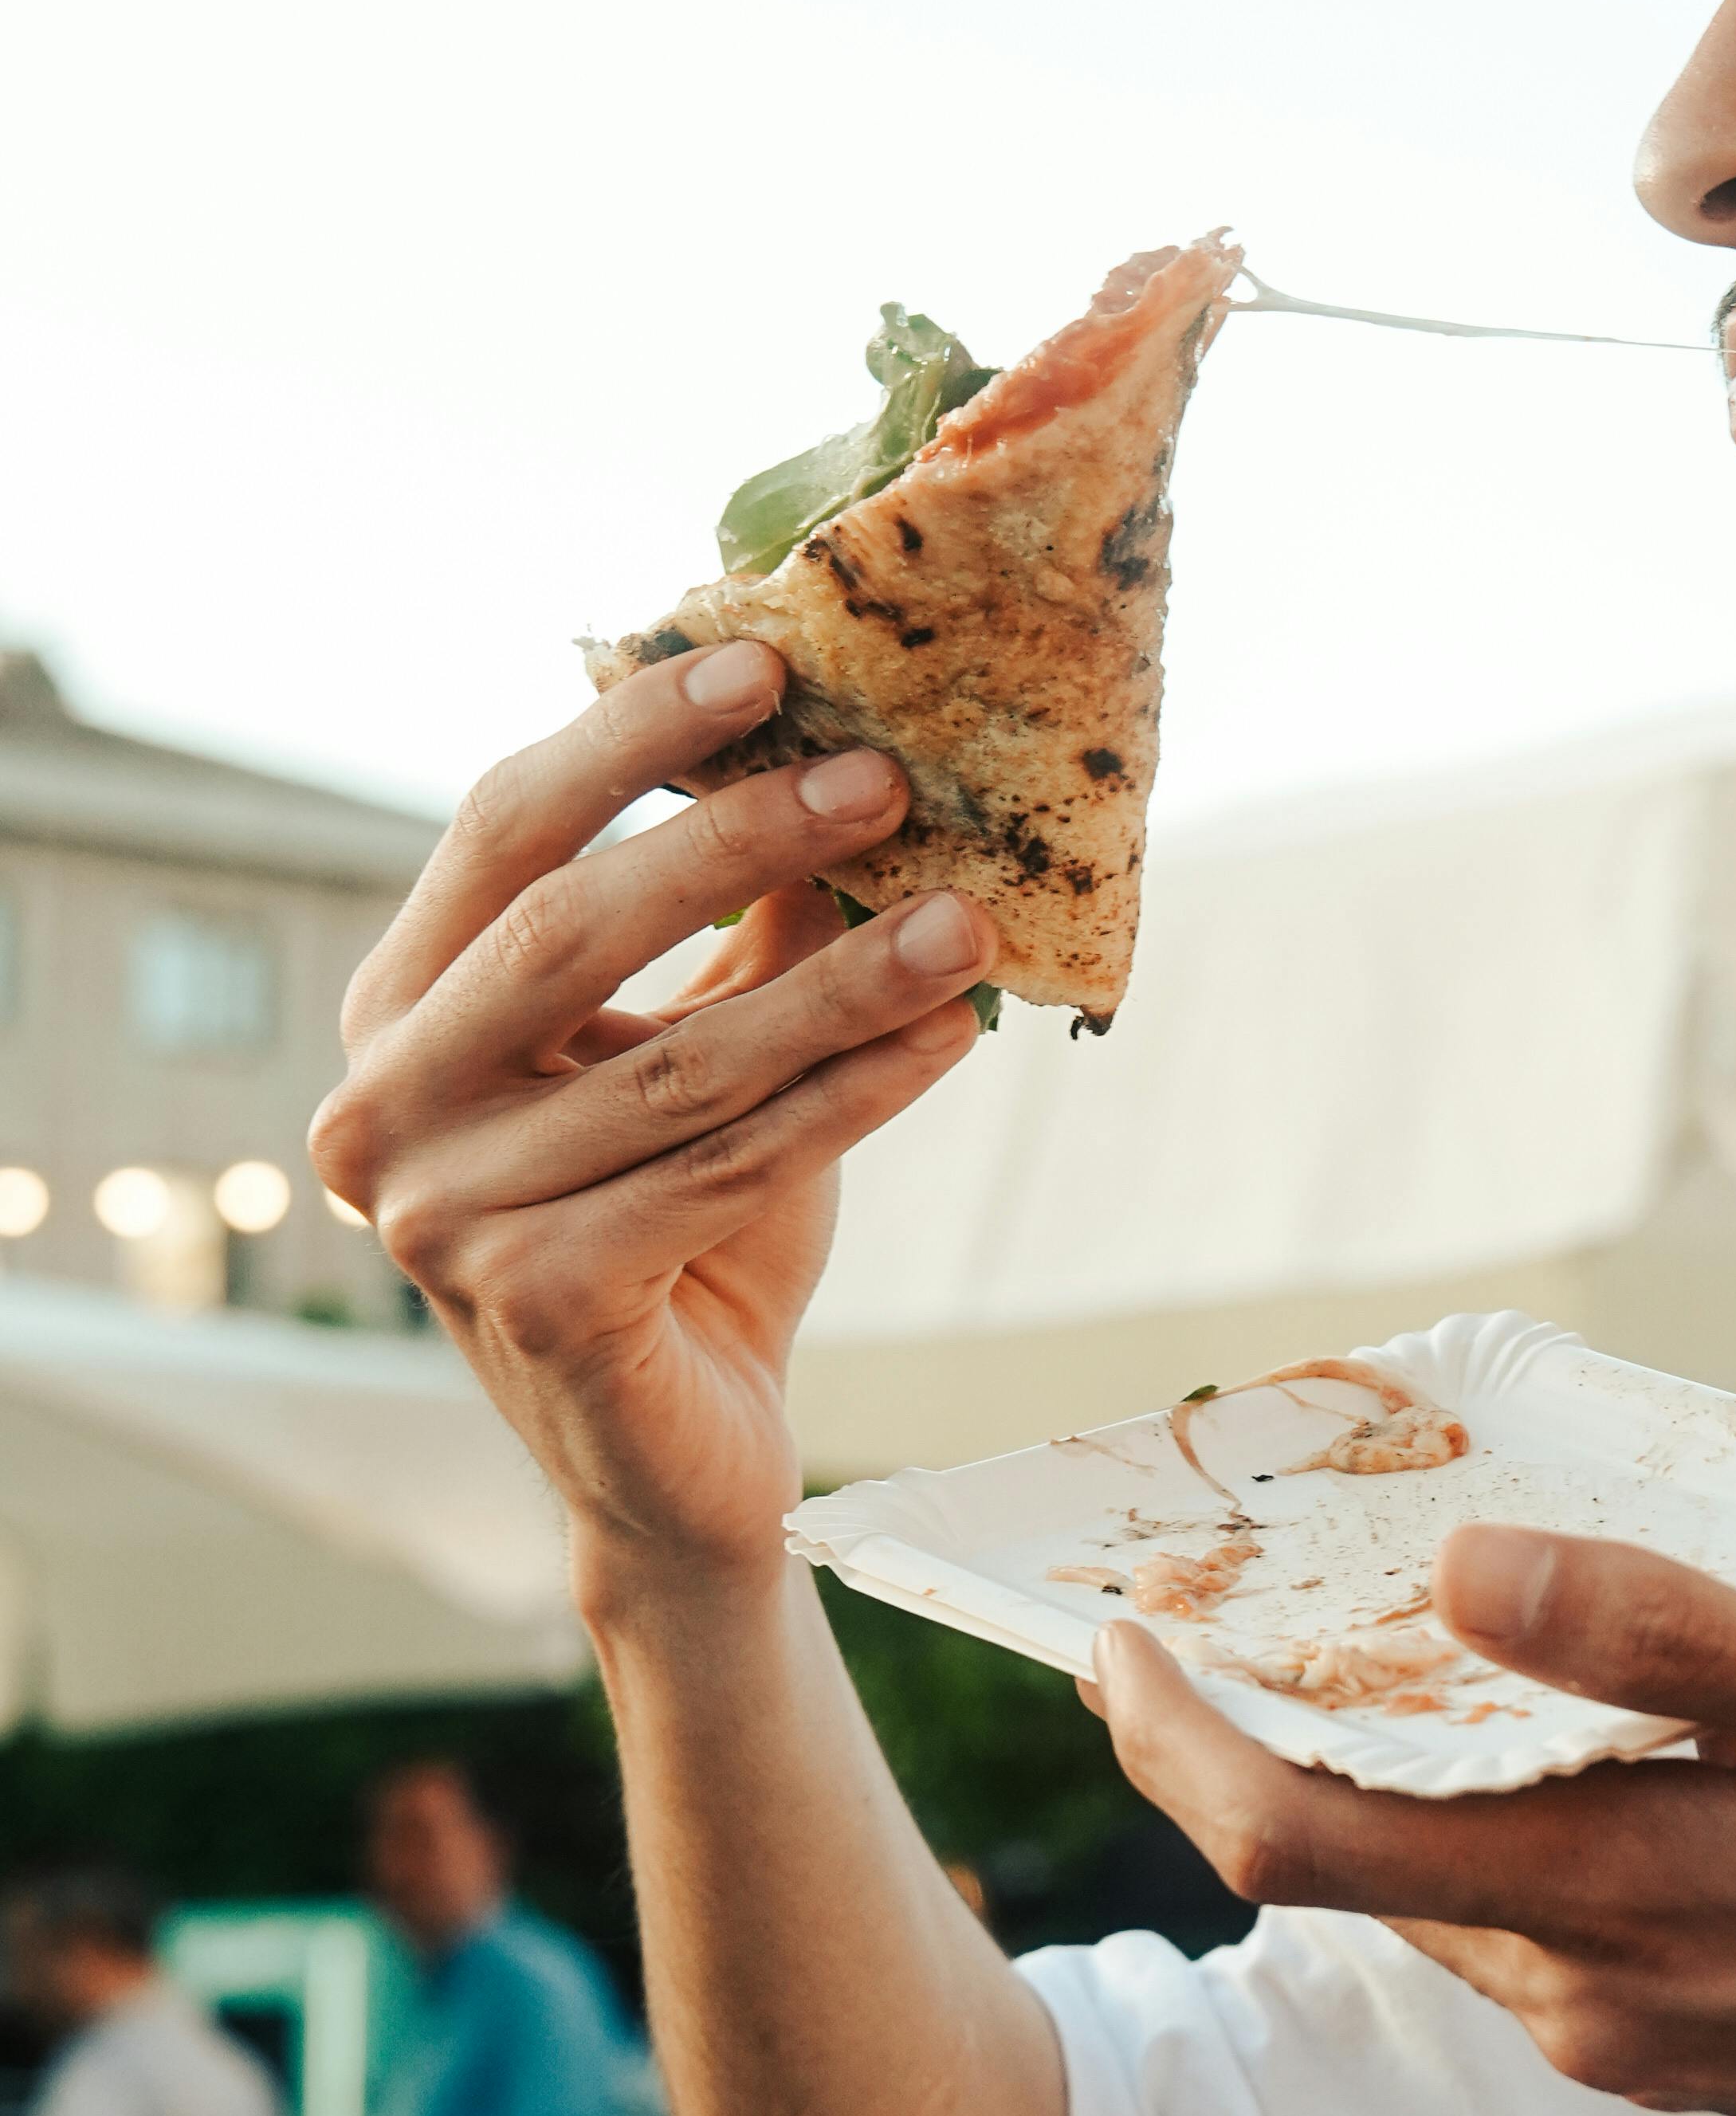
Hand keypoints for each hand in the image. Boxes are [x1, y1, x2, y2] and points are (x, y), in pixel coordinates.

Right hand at [310, 642, 996, 1606]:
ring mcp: (442, 1217)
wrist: (680, 1457)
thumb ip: (748, 922)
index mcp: (401, 1010)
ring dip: (843, 980)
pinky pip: (728, 1169)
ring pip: (680, 1061)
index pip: (501, 830)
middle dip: (738, 839)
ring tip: (971, 922)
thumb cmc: (687, 1228)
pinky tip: (948, 1041)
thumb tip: (853, 749)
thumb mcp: (710, 1047)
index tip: (762, 658)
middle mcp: (384, 1107)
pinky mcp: (538, 1302)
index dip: (627, 737)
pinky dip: (854, 1097)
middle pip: (568, 929)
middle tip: (884, 777)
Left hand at [1094, 1526, 1735, 2115]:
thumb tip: (1460, 1567)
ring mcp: (1641, 2030)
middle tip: (1199, 1593)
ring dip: (1363, 1765)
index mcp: (1610, 1907)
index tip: (1106, 1624)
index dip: (1174, 1732)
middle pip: (1341, 1859)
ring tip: (1346, 1622)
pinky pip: (1528, 1911)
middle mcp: (1589, 1995)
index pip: (1295, 1834)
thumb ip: (1663, 1639)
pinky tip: (1524, 1720)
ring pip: (1434, 1884)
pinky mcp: (1696, 2037)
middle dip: (1242, 1730)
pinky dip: (1477, 1810)